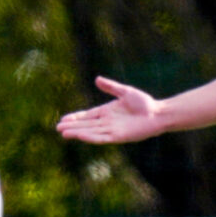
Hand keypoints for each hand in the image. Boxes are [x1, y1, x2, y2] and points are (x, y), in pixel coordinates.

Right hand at [55, 77, 170, 144]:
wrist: (158, 113)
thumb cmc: (144, 103)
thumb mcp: (125, 92)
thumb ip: (111, 86)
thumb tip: (97, 79)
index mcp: (107, 112)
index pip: (87, 116)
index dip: (75, 118)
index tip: (63, 119)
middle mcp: (107, 122)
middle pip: (86, 125)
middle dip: (72, 126)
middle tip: (58, 128)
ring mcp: (112, 130)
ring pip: (90, 132)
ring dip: (77, 132)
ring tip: (63, 133)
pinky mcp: (118, 137)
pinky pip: (101, 137)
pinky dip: (90, 137)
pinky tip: (80, 135)